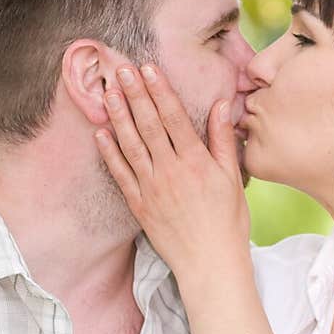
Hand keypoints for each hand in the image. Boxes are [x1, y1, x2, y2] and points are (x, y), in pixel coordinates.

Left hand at [95, 63, 249, 283]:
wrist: (210, 264)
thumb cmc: (228, 222)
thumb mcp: (233, 178)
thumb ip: (223, 140)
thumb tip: (222, 104)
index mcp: (196, 162)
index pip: (174, 117)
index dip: (159, 90)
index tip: (148, 68)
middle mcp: (171, 171)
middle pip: (149, 125)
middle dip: (134, 94)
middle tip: (120, 69)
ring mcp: (152, 188)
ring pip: (131, 145)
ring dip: (118, 116)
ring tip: (108, 92)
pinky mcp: (139, 206)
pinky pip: (120, 174)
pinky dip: (109, 153)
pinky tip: (100, 134)